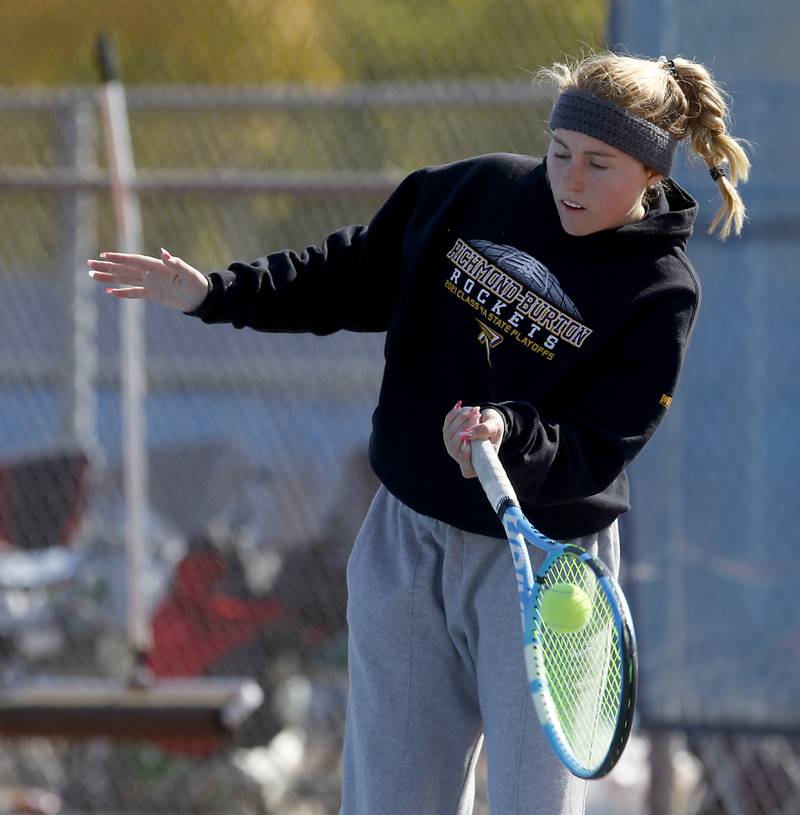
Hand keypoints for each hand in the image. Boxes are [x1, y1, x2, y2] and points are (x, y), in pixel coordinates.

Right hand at [87, 248, 209, 311]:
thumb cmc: (197, 284)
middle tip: (88, 263)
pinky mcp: (152, 294)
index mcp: (157, 266)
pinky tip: (109, 291)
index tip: (104, 255)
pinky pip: (134, 293)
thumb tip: (165, 253)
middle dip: (107, 266)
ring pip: (125, 279)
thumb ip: (176, 264)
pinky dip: (122, 293)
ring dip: (109, 277)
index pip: (134, 261)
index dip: (119, 258)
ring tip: (92, 274)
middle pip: (124, 268)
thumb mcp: (188, 274)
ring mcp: (150, 283)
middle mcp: (150, 273)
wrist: (202, 298)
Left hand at [443, 401, 504, 478]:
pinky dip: (455, 414)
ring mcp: (452, 446)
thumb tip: (466, 434)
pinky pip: (448, 422)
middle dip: (465, 428)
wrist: (489, 421)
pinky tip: (462, 407)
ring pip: (450, 432)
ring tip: (476, 410)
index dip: (464, 459)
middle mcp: (461, 457)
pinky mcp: (448, 433)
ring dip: (462, 418)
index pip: (467, 469)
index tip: (468, 445)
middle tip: (477, 415)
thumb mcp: (494, 429)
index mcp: (476, 464)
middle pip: (454, 447)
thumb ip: (484, 431)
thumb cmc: (495, 429)